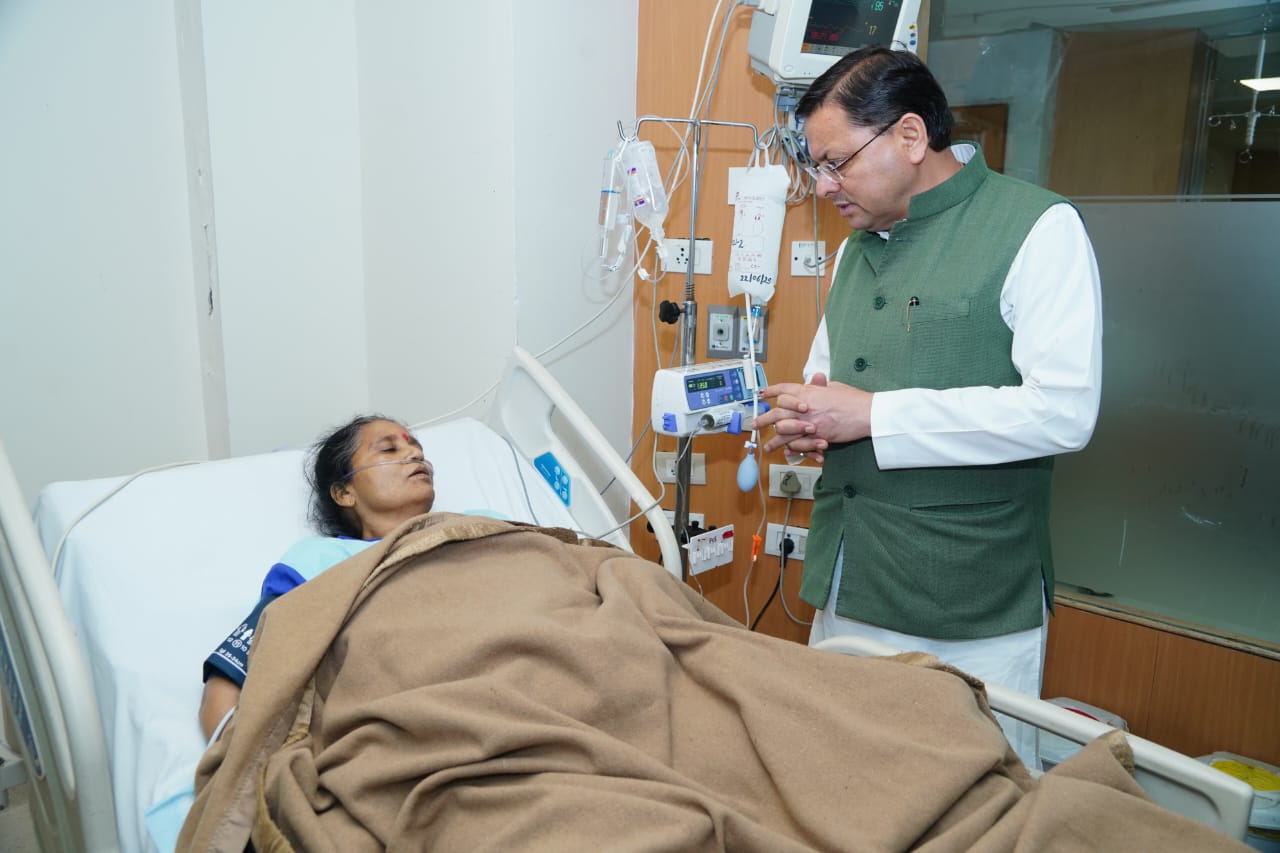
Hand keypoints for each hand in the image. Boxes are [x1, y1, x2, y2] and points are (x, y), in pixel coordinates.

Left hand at [754, 373, 872, 462]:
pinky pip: (799, 444)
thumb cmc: (854, 399)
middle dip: (763, 418)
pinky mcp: (817, 436)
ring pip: (784, 432)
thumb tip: (815, 381)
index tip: (762, 394)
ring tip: (766, 445)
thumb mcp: (835, 386)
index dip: (771, 391)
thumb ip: (821, 386)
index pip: (784, 389)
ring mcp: (810, 422)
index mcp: (808, 391)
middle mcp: (805, 406)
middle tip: (755, 423)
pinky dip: (791, 449)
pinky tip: (785, 452)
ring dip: (774, 440)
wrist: (867, 413)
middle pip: (777, 412)